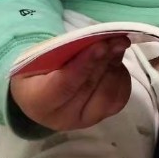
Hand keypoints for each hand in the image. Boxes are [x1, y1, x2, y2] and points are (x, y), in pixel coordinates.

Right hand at [10, 38, 131, 131]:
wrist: (41, 92)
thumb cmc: (37, 69)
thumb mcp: (39, 56)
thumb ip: (64, 48)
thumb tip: (95, 37)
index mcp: (38, 102)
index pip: (65, 84)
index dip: (85, 63)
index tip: (101, 45)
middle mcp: (62, 117)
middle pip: (90, 86)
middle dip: (105, 59)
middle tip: (116, 38)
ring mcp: (84, 120)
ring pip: (108, 93)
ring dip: (115, 65)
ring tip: (117, 44)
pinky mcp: (102, 116)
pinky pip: (120, 97)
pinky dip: (121, 76)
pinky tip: (116, 60)